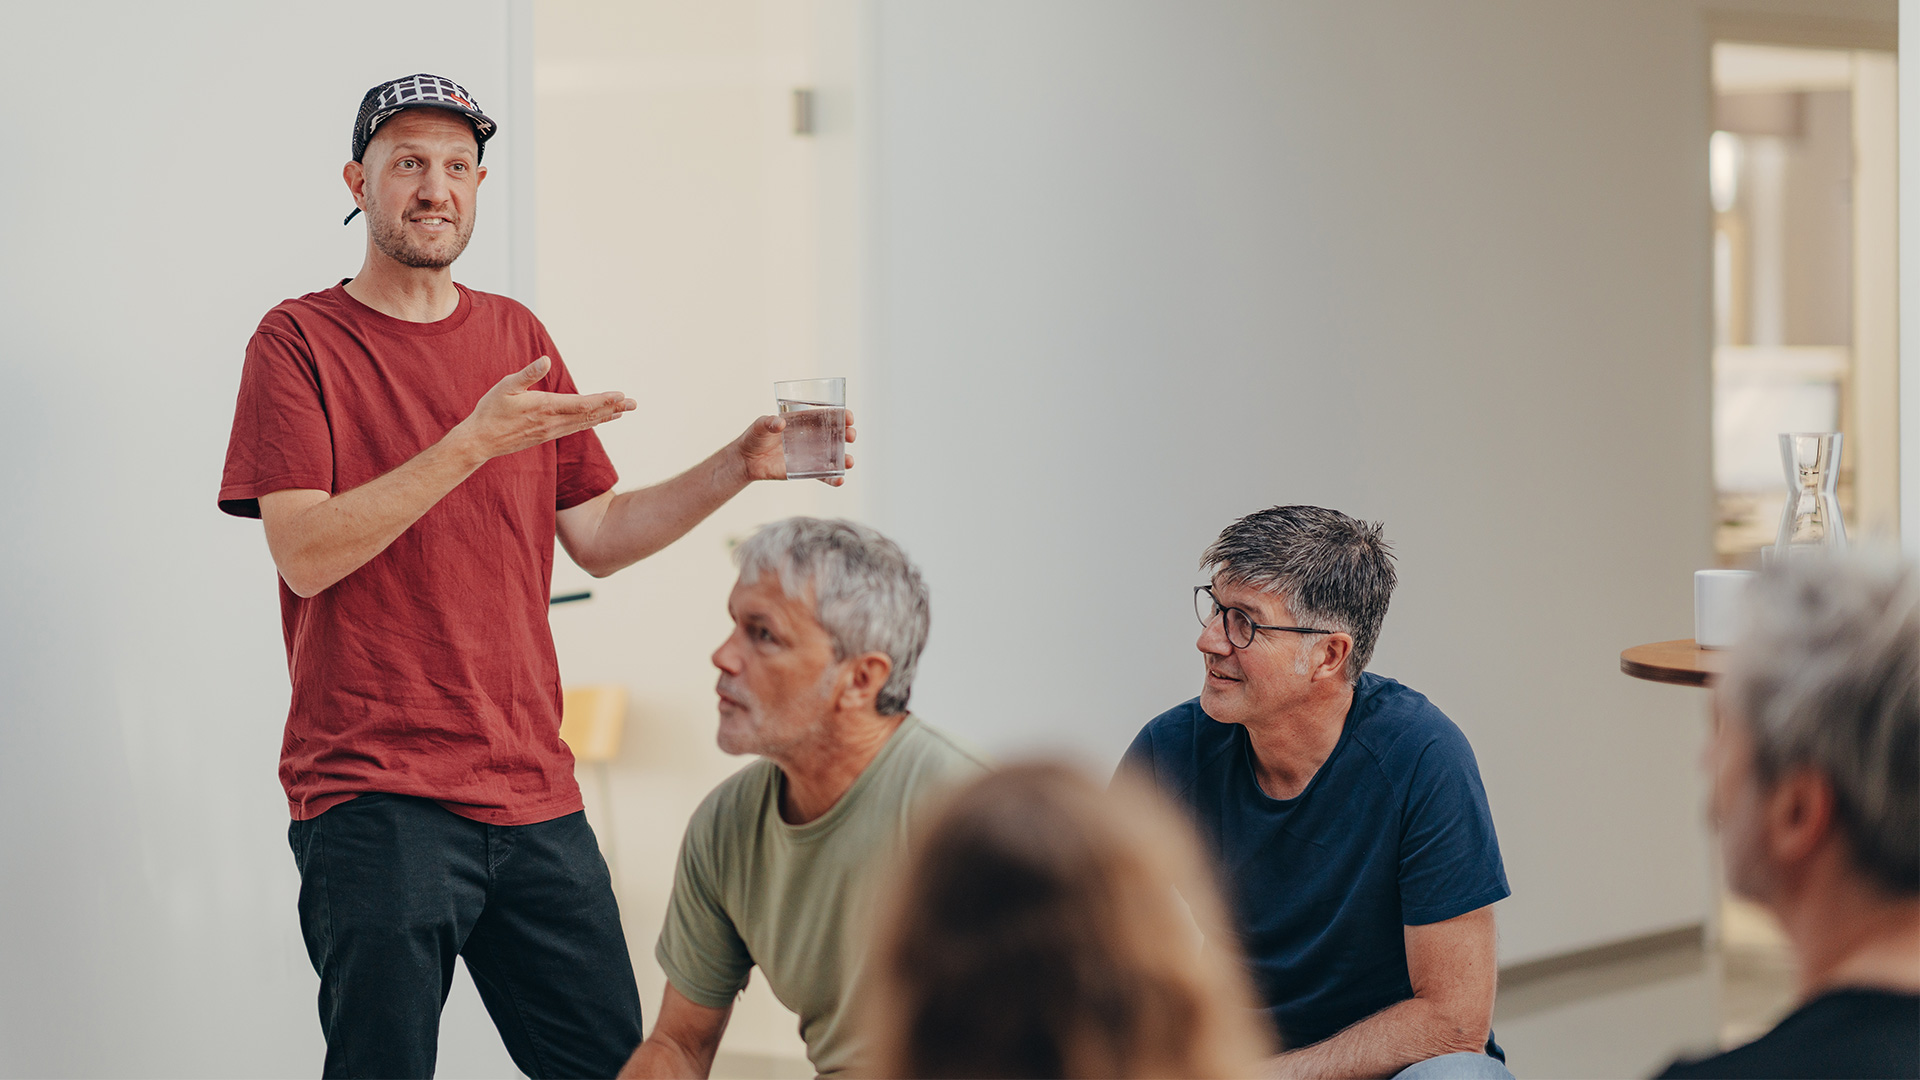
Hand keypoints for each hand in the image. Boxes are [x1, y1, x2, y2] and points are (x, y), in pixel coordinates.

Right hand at [453, 356, 635, 461]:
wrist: (480, 441)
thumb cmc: (491, 410)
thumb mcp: (506, 386)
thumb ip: (528, 373)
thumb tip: (546, 360)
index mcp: (544, 407)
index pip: (581, 404)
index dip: (603, 400)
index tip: (621, 395)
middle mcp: (552, 422)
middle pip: (589, 415)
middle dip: (613, 408)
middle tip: (635, 403)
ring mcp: (551, 431)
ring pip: (585, 423)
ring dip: (606, 415)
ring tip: (624, 410)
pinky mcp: (548, 435)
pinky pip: (575, 427)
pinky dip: (592, 422)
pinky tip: (600, 419)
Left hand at [735, 409, 857, 484]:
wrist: (746, 460)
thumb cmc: (754, 437)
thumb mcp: (760, 425)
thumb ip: (768, 423)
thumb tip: (780, 424)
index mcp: (803, 421)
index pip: (826, 415)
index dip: (840, 415)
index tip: (849, 417)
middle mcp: (811, 437)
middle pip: (835, 434)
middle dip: (847, 435)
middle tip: (851, 436)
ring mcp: (810, 455)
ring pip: (833, 456)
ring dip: (844, 458)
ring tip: (850, 462)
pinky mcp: (805, 470)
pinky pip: (823, 475)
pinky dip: (832, 478)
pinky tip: (840, 480)